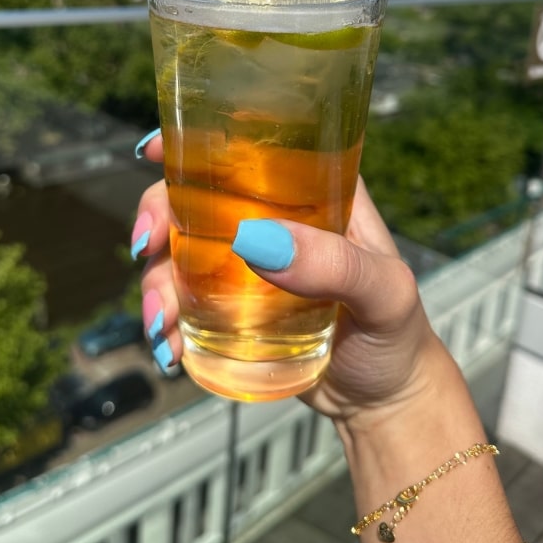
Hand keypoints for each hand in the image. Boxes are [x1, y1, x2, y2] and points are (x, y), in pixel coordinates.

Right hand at [134, 131, 441, 427]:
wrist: (383, 402)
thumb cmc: (397, 335)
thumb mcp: (384, 293)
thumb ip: (334, 265)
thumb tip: (253, 239)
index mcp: (315, 195)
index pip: (254, 149)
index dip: (199, 140)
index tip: (155, 149)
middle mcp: (273, 222)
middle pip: (197, 197)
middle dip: (157, 213)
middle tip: (146, 246)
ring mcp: (247, 266)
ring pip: (180, 252)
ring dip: (155, 280)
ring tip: (161, 323)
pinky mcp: (230, 309)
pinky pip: (184, 303)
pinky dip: (165, 320)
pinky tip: (169, 346)